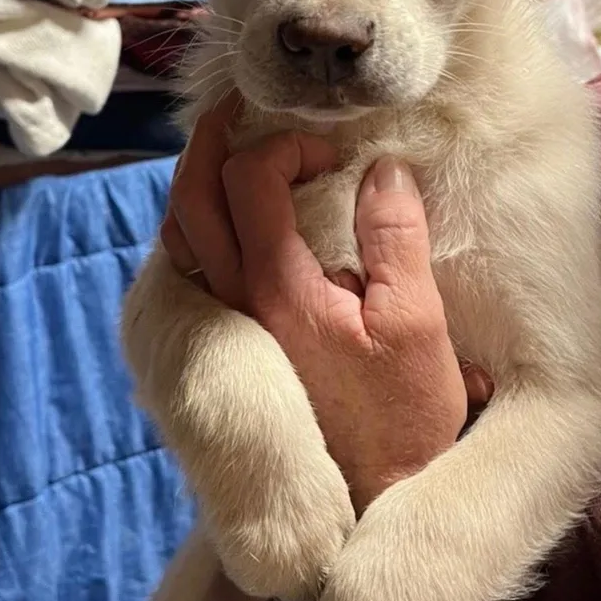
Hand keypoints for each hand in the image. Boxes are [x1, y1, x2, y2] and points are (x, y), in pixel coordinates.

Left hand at [161, 102, 490, 508]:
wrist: (374, 490)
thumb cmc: (403, 415)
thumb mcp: (418, 323)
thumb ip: (396, 238)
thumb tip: (383, 170)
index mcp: (280, 289)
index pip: (250, 180)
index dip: (287, 144)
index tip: (334, 153)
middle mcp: (239, 302)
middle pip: (192, 199)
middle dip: (213, 142)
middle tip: (243, 111)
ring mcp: (230, 325)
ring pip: (183, 235)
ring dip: (200, 182)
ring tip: (233, 152)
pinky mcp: (236, 342)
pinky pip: (196, 268)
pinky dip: (202, 227)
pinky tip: (232, 218)